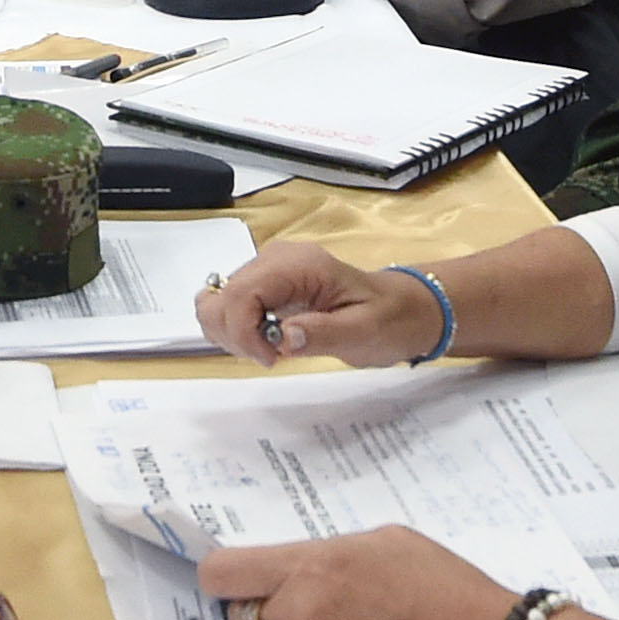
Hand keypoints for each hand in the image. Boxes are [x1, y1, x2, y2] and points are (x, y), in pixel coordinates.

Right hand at [196, 240, 442, 366]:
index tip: (272, 359)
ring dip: (232, 335)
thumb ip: (324, 334)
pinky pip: (227, 306)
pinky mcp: (263, 284)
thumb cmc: (389, 319)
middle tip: (271, 357)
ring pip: (216, 302)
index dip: (244, 332)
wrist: (402, 308)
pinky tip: (263, 342)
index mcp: (299, 265)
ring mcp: (266, 270)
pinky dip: (235, 330)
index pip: (241, 293)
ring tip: (268, 350)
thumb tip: (282, 338)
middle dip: (236, 336)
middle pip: (220, 298)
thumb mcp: (365, 332)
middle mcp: (275, 259)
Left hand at [197, 527, 514, 619]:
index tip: (234, 573)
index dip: (223, 572)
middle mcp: (301, 618)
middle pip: (243, 613)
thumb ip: (325, 553)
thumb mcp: (385, 542)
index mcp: (313, 568)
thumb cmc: (447, 589)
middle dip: (268, 604)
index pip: (222, 573)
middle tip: (311, 600)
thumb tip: (293, 566)